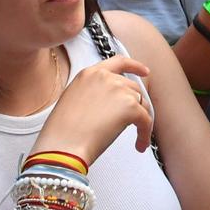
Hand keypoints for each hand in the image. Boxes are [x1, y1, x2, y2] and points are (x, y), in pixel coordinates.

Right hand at [36, 55, 153, 158]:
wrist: (63, 147)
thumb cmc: (63, 133)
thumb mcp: (73, 100)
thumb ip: (94, 93)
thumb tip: (112, 104)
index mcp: (89, 74)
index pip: (118, 62)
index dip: (134, 66)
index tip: (145, 71)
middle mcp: (106, 78)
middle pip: (132, 88)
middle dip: (135, 106)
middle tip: (133, 123)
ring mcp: (119, 90)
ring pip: (141, 104)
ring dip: (141, 121)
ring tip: (136, 138)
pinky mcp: (130, 107)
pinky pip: (146, 120)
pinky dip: (145, 133)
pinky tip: (140, 145)